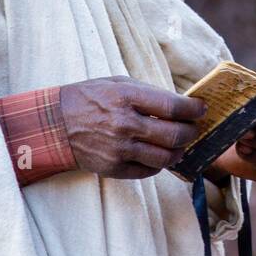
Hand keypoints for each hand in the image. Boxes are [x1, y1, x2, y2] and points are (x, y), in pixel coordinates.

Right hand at [61, 75, 205, 179]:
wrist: (54, 124)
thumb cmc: (89, 98)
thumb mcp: (117, 83)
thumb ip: (148, 93)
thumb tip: (180, 104)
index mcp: (126, 97)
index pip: (172, 107)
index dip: (193, 109)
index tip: (201, 109)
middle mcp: (124, 124)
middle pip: (175, 134)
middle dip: (192, 132)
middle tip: (194, 128)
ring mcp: (119, 149)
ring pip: (165, 157)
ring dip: (180, 151)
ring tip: (181, 144)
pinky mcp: (113, 168)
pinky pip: (149, 171)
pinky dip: (160, 164)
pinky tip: (160, 154)